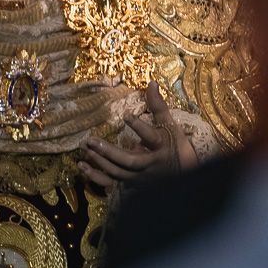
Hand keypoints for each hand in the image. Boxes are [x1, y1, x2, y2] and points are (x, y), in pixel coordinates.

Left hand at [77, 81, 196, 188]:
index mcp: (161, 147)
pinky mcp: (132, 185)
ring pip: (118, 173)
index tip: (126, 115)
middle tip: (91, 140)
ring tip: (85, 149)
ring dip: (100, 162)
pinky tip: (82, 165)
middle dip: (109, 152)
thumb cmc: (175, 145)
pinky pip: (112, 183)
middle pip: (129, 161)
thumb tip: (151, 82)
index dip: (139, 127)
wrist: (185, 172)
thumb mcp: (170, 124)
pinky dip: (96, 176)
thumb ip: (158, 105)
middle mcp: (150, 165)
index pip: (151, 137)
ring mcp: (140, 177)